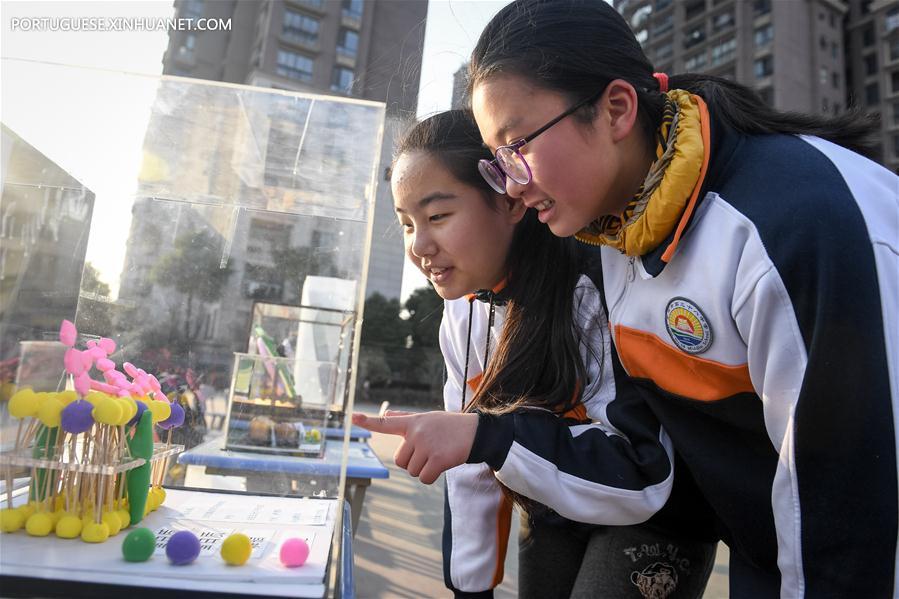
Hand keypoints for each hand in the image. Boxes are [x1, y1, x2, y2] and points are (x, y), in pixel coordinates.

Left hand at [352, 411, 478, 483]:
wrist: (476, 432)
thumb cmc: (449, 426)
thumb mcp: (427, 418)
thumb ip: (404, 420)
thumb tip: (385, 414)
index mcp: (412, 422)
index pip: (386, 423)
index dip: (368, 422)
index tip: (352, 417)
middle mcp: (417, 433)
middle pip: (400, 460)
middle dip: (412, 461)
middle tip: (429, 452)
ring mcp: (427, 446)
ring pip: (412, 471)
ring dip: (423, 469)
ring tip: (438, 455)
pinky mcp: (438, 459)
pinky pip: (424, 478)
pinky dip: (431, 477)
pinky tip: (442, 465)